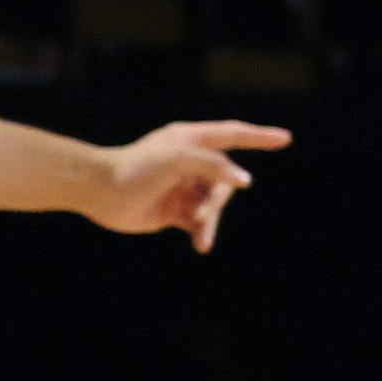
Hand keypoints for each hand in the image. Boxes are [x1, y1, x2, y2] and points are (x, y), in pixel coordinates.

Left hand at [86, 120, 290, 249]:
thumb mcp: (179, 159)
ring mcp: (183, 187)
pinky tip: (201, 244)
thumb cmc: (135, 168)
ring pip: (213, 204)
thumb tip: (245, 181)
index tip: (285, 139)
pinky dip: (203, 232)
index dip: (260, 137)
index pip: (234, 135)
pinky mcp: (174, 210)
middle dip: (218, 198)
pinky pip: (199, 222)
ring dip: (209, 219)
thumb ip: (215, 166)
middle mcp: (191, 163)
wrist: (96, 193)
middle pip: (225, 180)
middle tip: (203, 213)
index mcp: (192, 141)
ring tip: (199, 232)